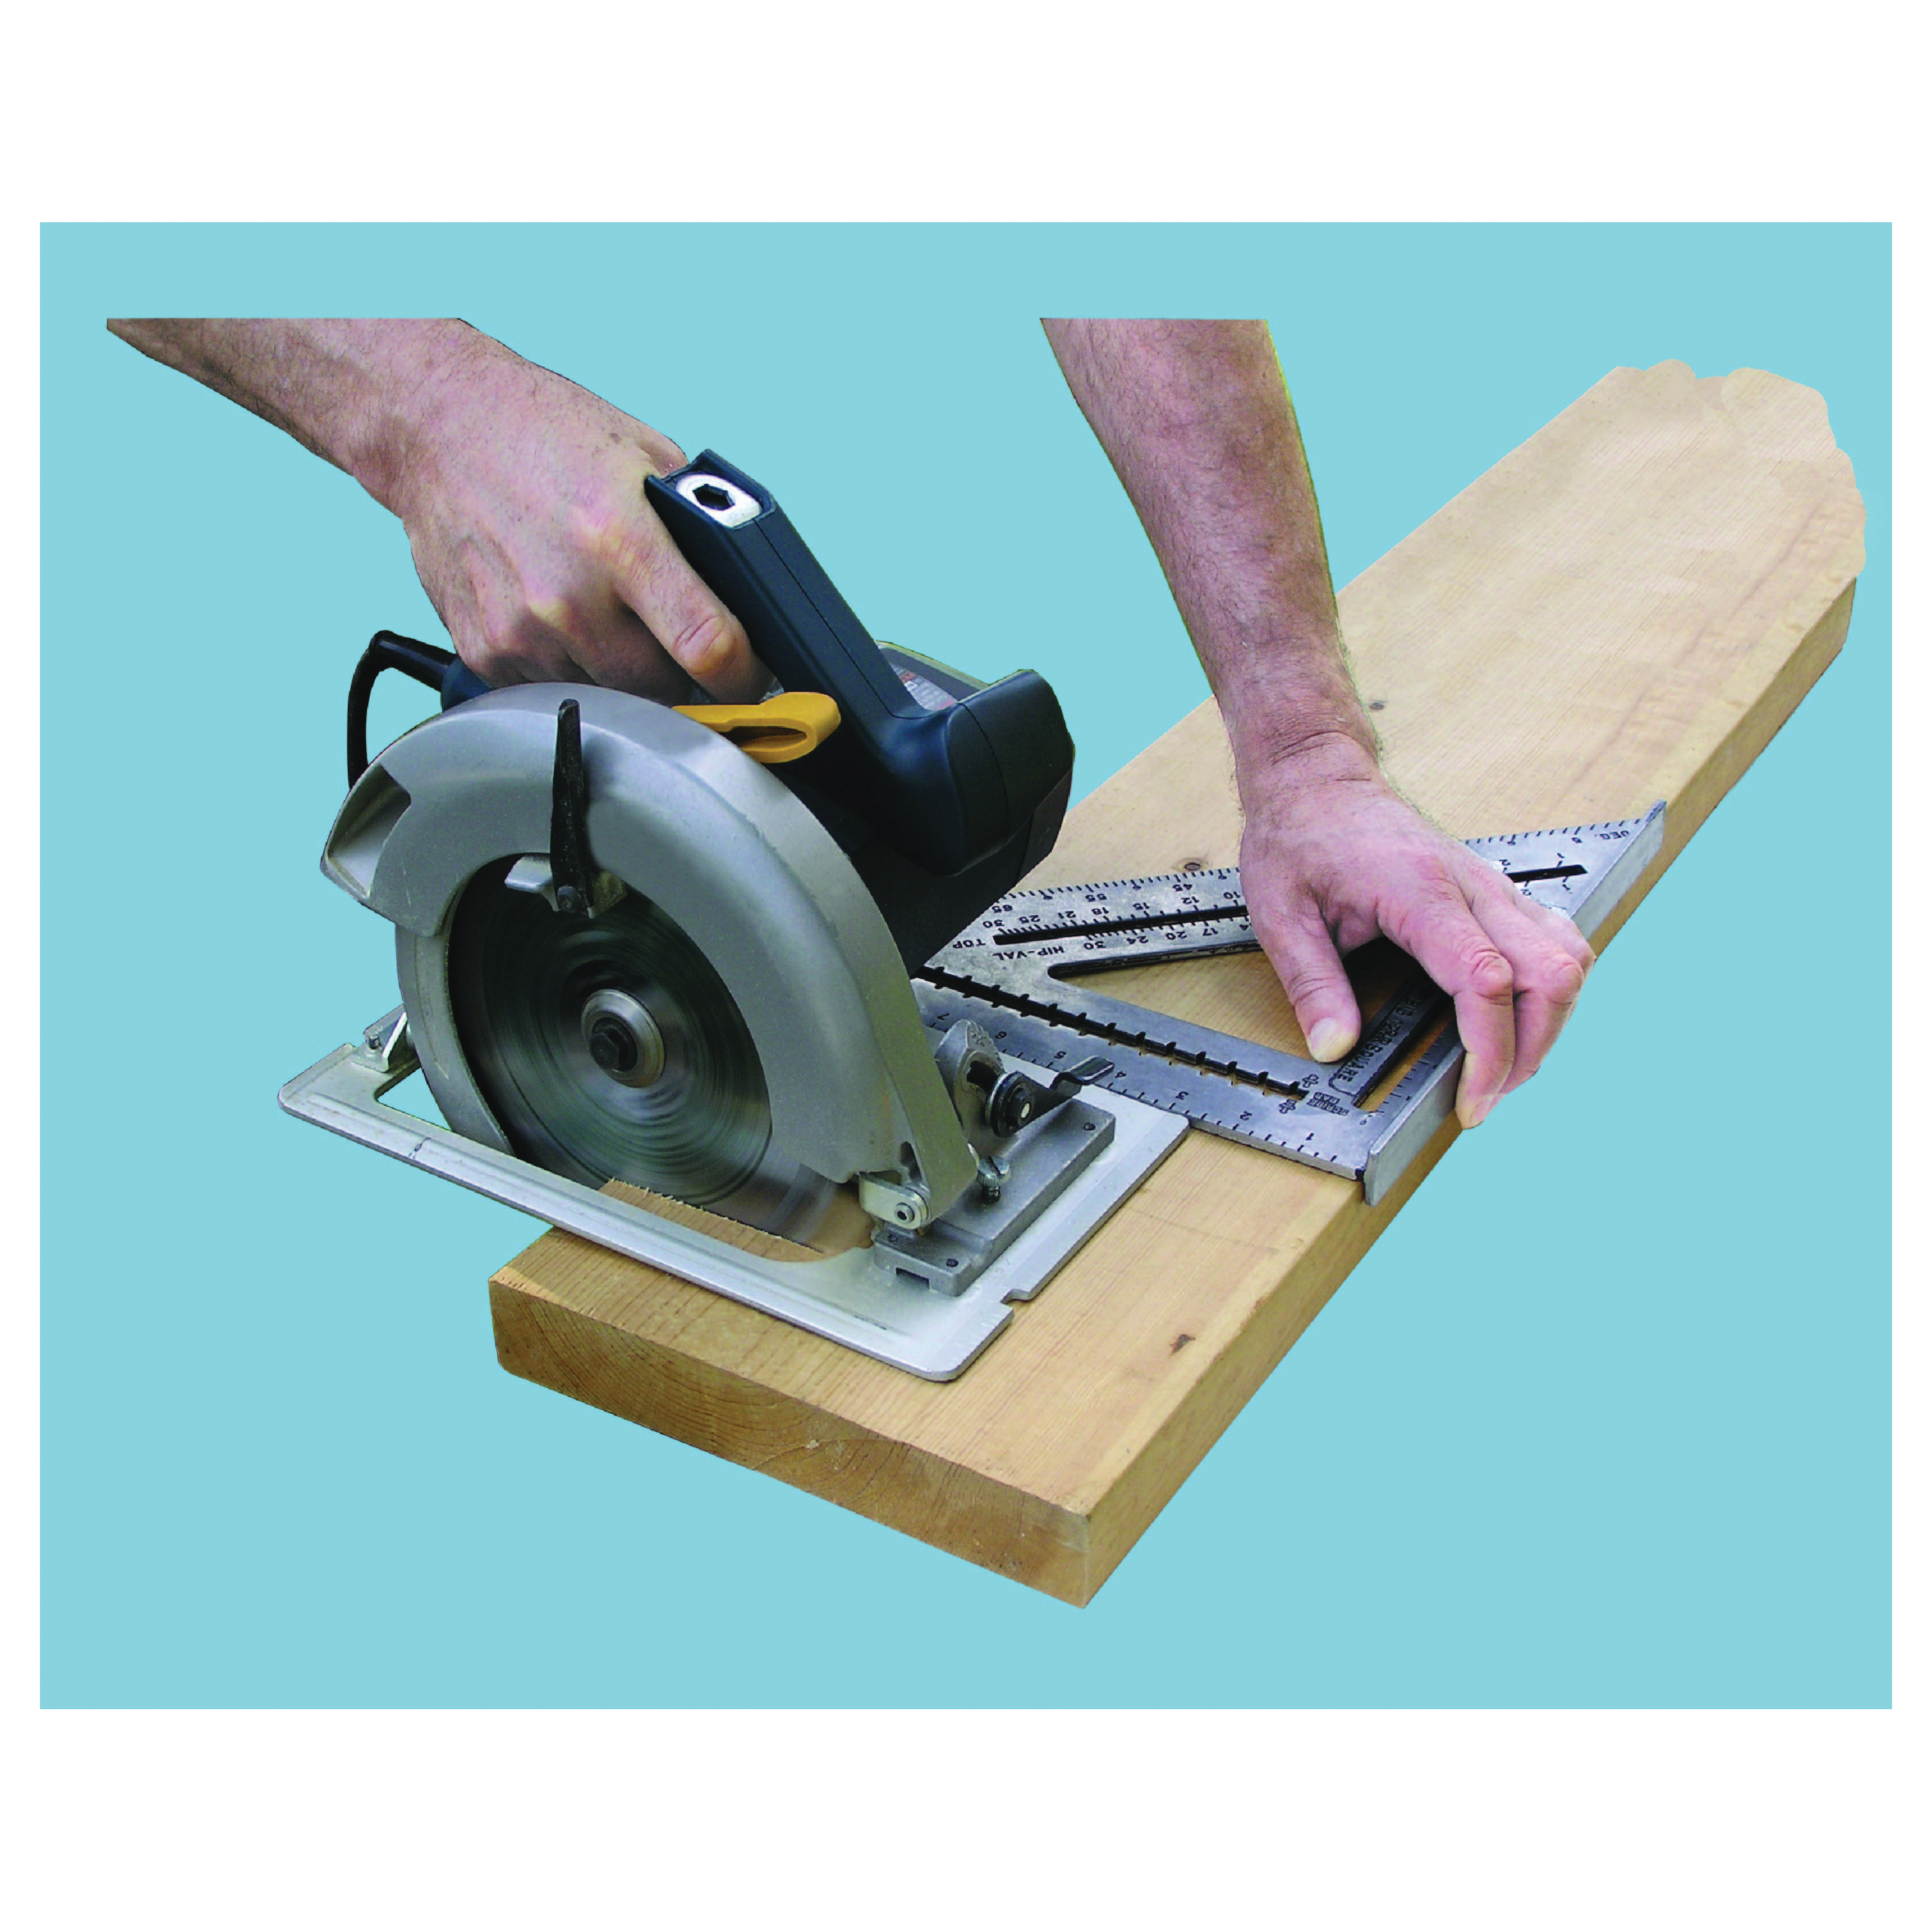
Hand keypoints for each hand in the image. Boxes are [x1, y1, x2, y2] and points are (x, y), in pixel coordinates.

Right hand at [391, 333, 767, 703]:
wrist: (437, 424)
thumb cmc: (542, 432)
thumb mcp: (646, 455)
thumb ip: (697, 531)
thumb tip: (743, 599)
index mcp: (619, 539)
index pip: (707, 646)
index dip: (744, 675)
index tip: (751, 676)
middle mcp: (567, 595)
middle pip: (661, 687)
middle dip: (683, 673)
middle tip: (678, 639)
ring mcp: (521, 631)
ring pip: (609, 695)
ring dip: (625, 673)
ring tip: (609, 611)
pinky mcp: (485, 652)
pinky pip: (553, 688)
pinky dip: (571, 666)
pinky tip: (561, 614)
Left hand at [1237, 740, 1595, 1126]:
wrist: (1318, 779)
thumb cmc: (1299, 837)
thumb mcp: (1280, 916)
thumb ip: (1311, 985)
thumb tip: (1333, 1047)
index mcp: (1420, 893)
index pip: (1487, 980)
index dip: (1491, 1050)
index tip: (1472, 1100)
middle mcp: (1472, 886)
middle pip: (1550, 974)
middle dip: (1531, 1049)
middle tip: (1487, 1098)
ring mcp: (1491, 884)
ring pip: (1569, 956)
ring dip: (1551, 1020)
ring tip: (1506, 1068)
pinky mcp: (1495, 889)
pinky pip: (1555, 939)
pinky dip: (1550, 988)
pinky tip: (1518, 1019)